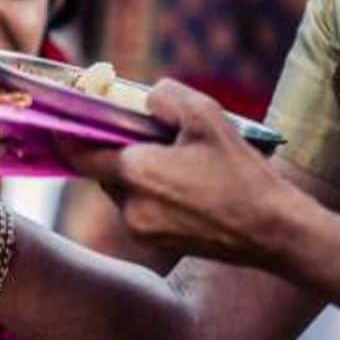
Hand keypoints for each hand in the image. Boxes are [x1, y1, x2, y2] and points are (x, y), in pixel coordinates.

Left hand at [59, 79, 307, 267]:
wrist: (274, 231)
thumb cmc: (242, 174)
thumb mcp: (207, 116)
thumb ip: (165, 96)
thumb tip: (142, 99)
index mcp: (136, 174)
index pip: (80, 154)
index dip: (68, 134)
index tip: (65, 118)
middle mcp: (130, 207)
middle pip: (103, 170)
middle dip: (114, 148)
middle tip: (136, 130)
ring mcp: (141, 229)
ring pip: (121, 190)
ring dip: (134, 171)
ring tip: (171, 156)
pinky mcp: (157, 242)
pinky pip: (139, 208)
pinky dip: (149, 191)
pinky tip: (182, 181)